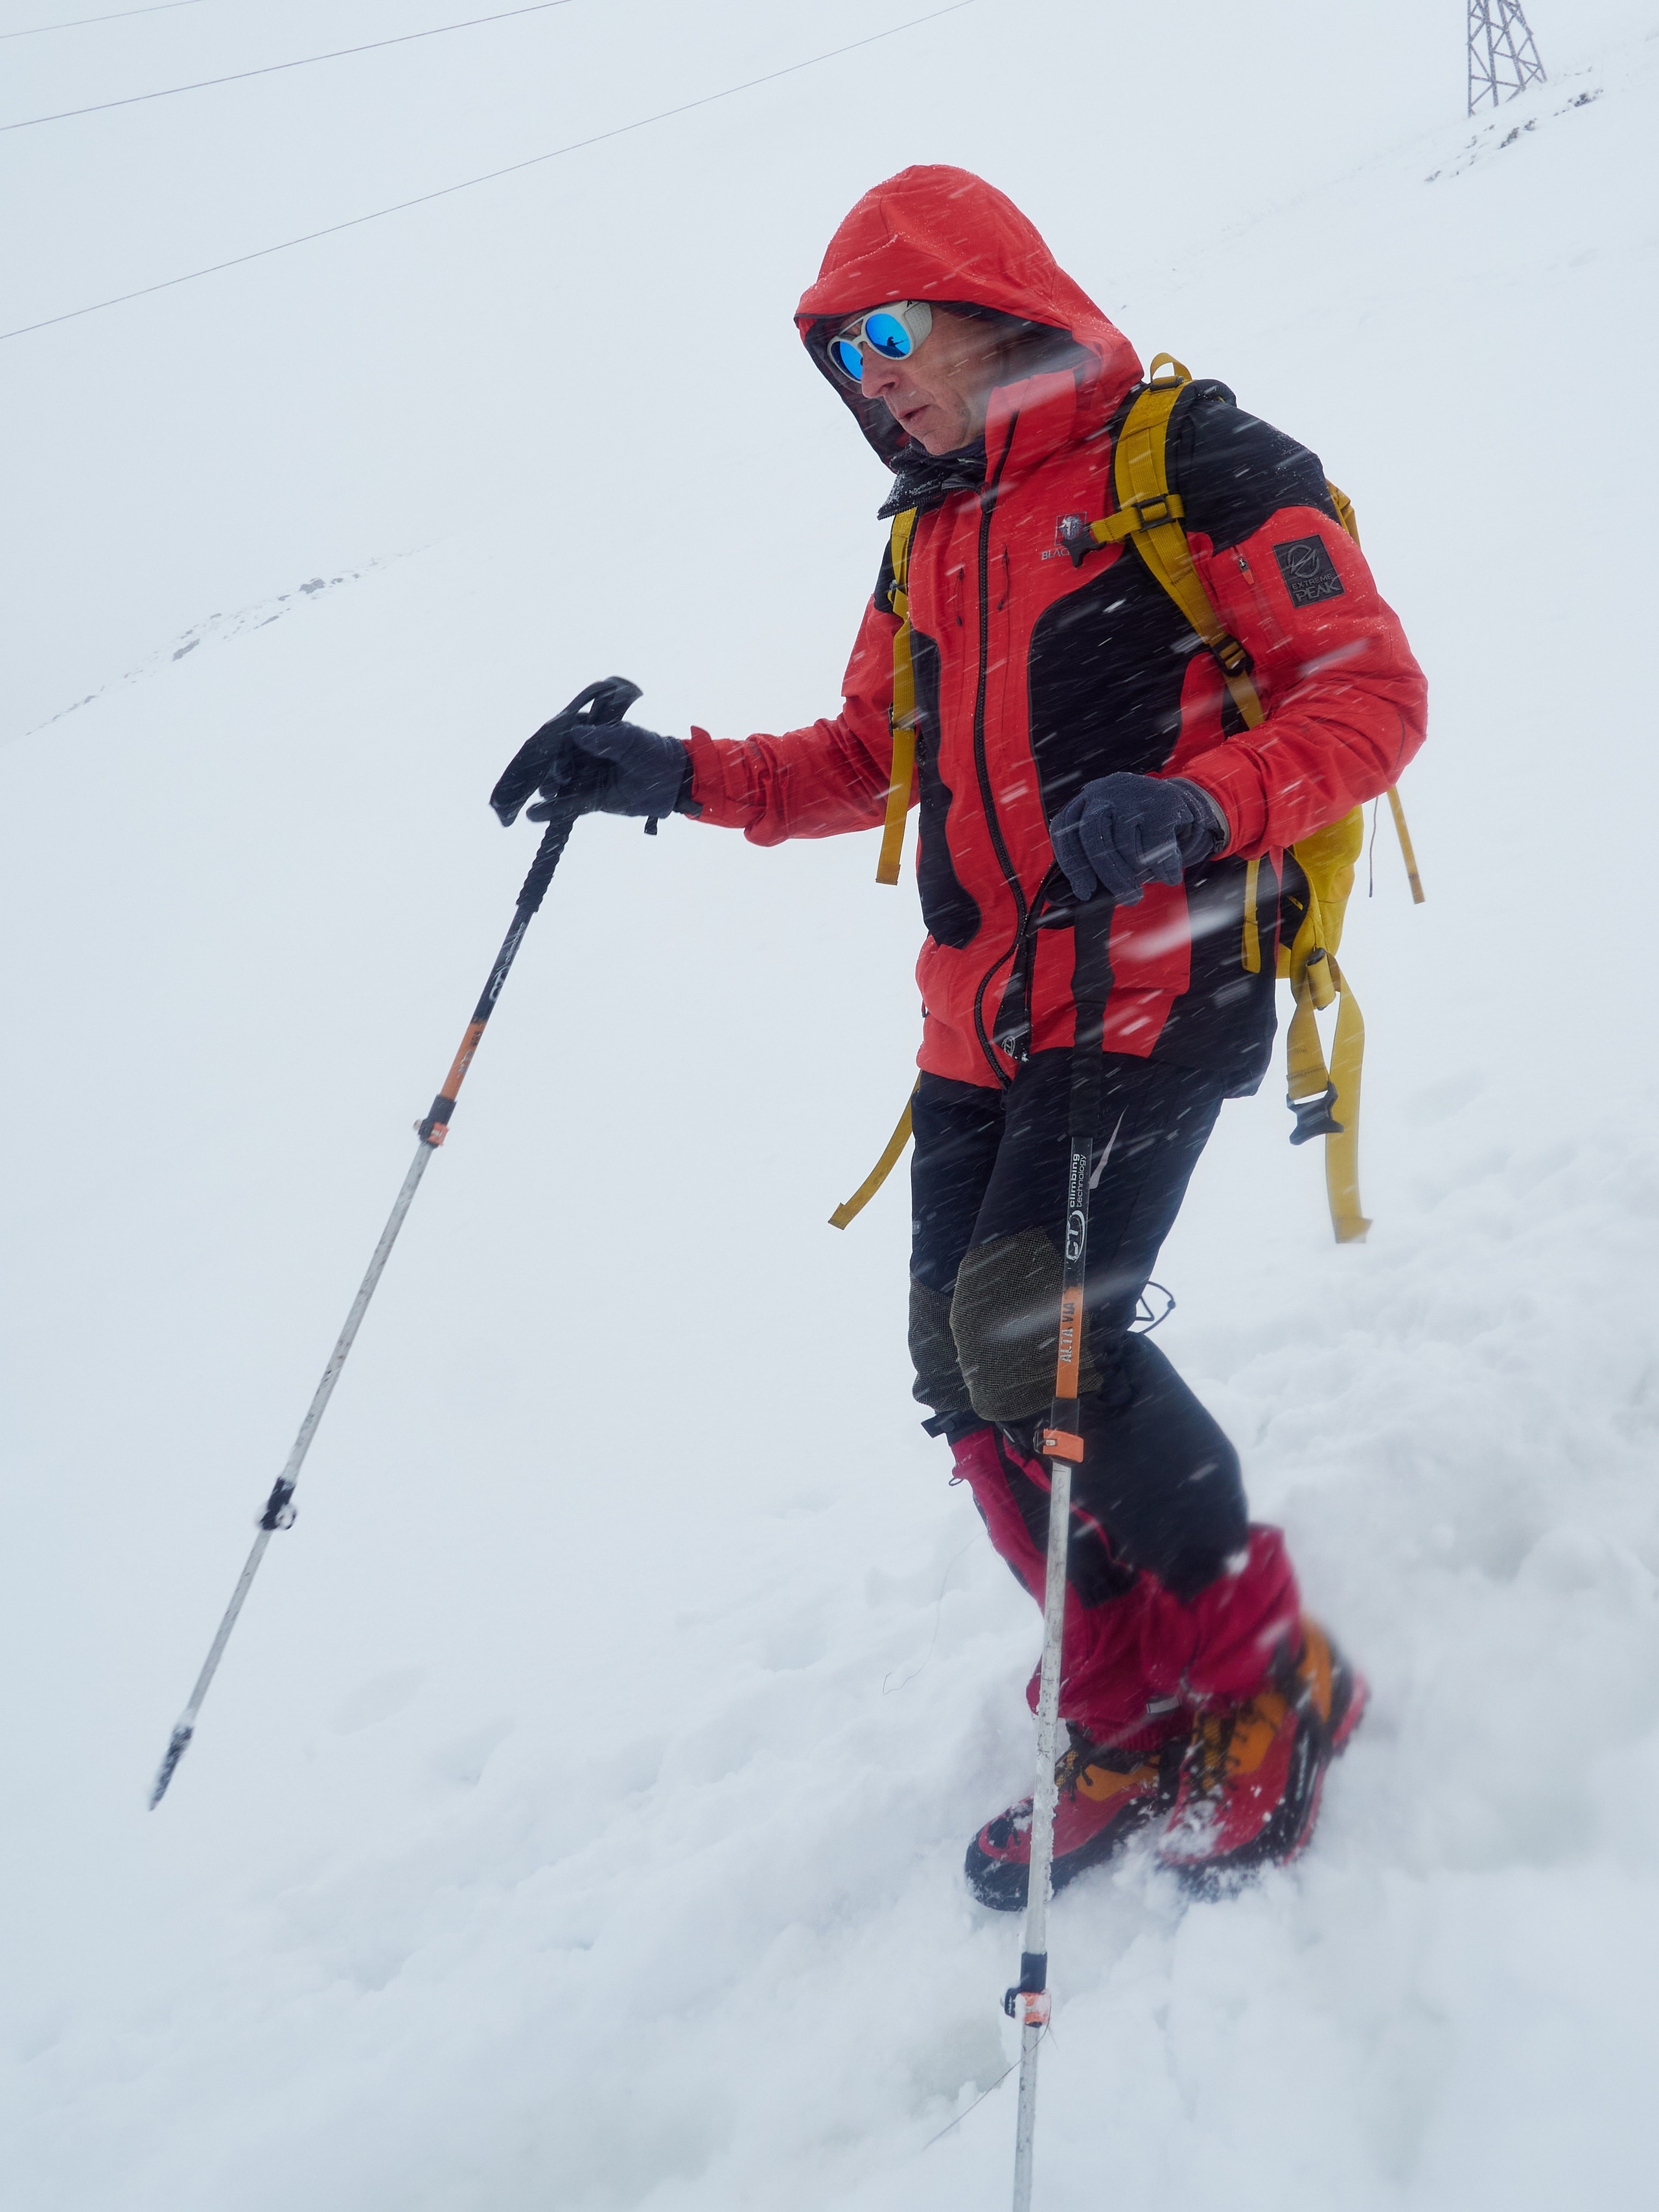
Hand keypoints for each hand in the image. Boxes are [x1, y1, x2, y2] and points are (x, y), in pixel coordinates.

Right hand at [525, 714, 689, 822]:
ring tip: (546, 791)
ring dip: (548, 786)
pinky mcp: (591, 799)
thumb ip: (604, 738)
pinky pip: (568, 804)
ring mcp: (586, 777)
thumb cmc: (652, 752)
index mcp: (591, 731)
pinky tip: (533, 814)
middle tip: (555, 773)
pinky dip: (551, 810)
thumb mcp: (630, 740)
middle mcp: (584, 753)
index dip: (550, 741)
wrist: (673, 781)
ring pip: (559, 782)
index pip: (563, 733)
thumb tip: (576, 732)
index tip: (541, 748)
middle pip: (556, 759)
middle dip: (548, 766)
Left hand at [1047, 773, 1226, 903]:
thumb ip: (1098, 857)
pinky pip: (1156, 844)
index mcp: (1086, 800)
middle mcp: (1104, 791)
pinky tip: (1169, 878)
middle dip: (1107, 874)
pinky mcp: (1161, 801)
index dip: (1072, 863)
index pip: (1065, 830)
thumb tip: (1086, 895)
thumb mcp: (1115, 835)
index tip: (1084, 892)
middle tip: (1125, 899)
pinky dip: (1163, 867)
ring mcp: (1132, 793)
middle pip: (1092, 836)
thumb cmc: (1140, 829)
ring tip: (1145, 886)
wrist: (1184, 802)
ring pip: (1124, 843)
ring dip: (1135, 874)